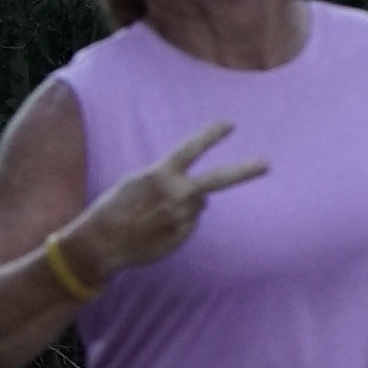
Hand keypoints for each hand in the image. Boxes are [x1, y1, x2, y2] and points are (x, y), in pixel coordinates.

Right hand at [69, 122, 268, 284]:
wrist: (102, 243)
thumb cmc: (115, 208)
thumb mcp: (137, 183)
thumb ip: (169, 181)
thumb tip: (202, 197)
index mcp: (160, 175)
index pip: (191, 149)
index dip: (211, 135)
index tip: (229, 124)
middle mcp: (176, 195)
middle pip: (217, 180)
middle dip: (243, 171)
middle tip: (266, 164)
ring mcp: (182, 218)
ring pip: (196, 204)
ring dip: (183, 205)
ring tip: (153, 214)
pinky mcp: (183, 236)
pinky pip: (188, 223)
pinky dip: (176, 223)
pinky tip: (155, 228)